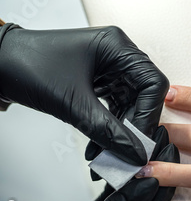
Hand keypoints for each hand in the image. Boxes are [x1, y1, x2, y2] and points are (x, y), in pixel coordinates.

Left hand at [0, 23, 167, 165]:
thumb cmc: (27, 65)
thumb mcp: (72, 102)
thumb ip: (107, 130)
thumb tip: (134, 152)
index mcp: (116, 47)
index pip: (152, 83)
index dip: (149, 114)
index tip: (140, 139)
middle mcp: (117, 56)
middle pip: (144, 96)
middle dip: (134, 126)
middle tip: (128, 150)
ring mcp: (109, 69)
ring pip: (130, 106)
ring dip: (121, 131)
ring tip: (111, 153)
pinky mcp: (99, 82)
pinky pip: (114, 108)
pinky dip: (109, 128)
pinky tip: (101, 145)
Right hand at [0, 127, 178, 200]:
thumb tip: (150, 183)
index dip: (163, 189)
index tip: (169, 160)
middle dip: (153, 177)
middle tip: (159, 148)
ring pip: (130, 200)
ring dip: (135, 176)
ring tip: (143, 149)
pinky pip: (112, 198)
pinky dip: (116, 181)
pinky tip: (122, 164)